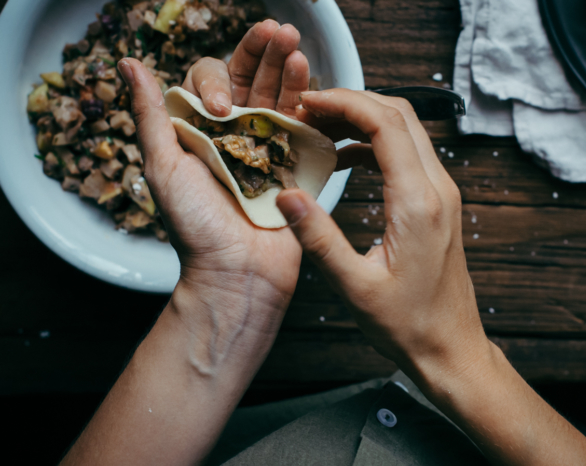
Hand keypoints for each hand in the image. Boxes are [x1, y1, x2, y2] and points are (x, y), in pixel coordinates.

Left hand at [117, 21, 309, 346]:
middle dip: (263, 54)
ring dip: (286, 69)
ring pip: (277, 97)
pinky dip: (307, 100)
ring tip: (294, 44)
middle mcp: (234, 136)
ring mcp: (268, 149)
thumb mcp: (164, 166)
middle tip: (277, 30)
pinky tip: (310, 76)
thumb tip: (129, 63)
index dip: (217, 79)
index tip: (219, 107)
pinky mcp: (295, 165)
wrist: (238, 273)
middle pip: (249, 81)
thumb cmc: (195, 227)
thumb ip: (151, 115)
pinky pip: (302, 127)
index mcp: (200, 133)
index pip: (211, 82)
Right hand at [278, 90, 585, 465]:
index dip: (345, 102)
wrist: (451, 347)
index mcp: (418, 203)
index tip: (307, 102)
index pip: (386, 123)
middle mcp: (437, 189)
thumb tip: (285, 196)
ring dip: (364, 120)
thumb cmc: (409, 324)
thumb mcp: (354, 286)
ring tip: (320, 129)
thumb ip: (318, 238)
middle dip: (352, 101)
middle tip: (308, 110)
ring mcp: (442, 195)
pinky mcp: (438, 204)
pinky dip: (375, 145)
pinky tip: (345, 158)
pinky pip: (408, 155)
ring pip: (406, 131)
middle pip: (400, 115)